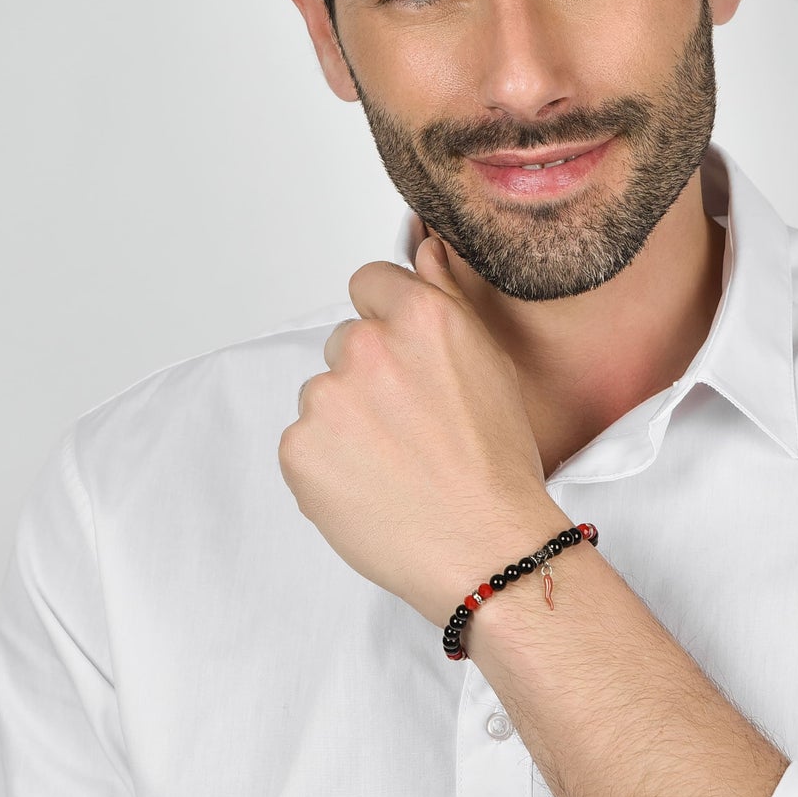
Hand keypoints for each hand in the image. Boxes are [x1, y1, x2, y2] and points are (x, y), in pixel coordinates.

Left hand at [278, 233, 566, 627]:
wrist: (486, 548)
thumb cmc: (498, 465)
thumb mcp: (491, 365)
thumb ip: (447, 297)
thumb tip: (425, 248)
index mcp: (421, 316)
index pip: (369, 281)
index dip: (387, 319)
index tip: (403, 357)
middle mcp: (368, 347)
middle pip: (344, 343)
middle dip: (368, 377)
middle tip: (409, 426)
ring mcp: (327, 399)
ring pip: (323, 396)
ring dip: (347, 421)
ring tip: (394, 464)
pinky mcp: (299, 449)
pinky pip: (303, 443)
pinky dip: (328, 464)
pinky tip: (371, 487)